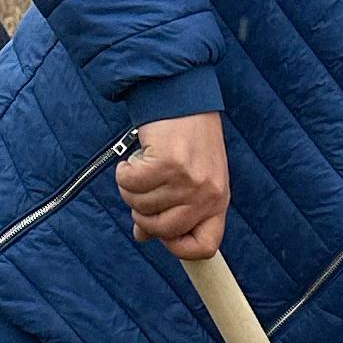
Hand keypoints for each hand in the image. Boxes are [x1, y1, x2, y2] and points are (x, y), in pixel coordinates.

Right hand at [118, 111, 228, 256]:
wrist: (181, 95)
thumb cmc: (186, 138)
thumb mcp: (189, 178)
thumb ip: (171, 210)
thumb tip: (142, 235)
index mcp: (218, 201)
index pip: (205, 246)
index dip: (177, 247)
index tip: (159, 233)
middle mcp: (207, 194)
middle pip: (164, 230)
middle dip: (142, 215)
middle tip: (141, 192)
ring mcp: (188, 180)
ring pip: (141, 206)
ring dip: (131, 189)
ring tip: (140, 168)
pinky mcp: (167, 163)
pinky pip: (130, 184)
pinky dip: (124, 172)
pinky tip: (133, 159)